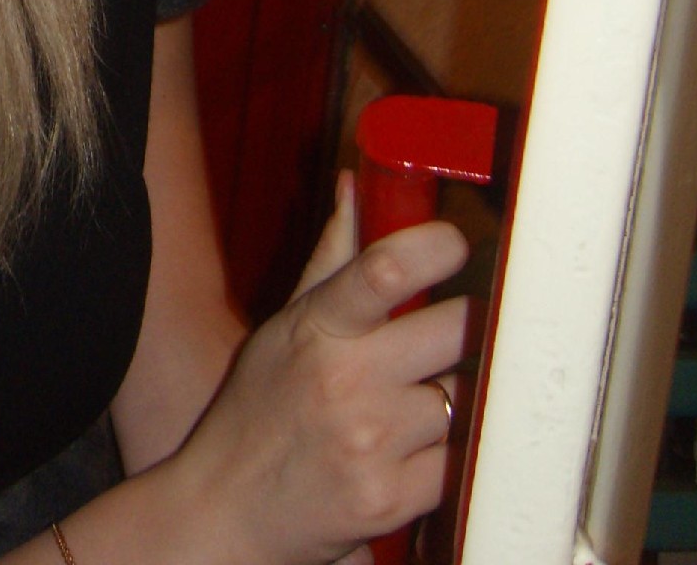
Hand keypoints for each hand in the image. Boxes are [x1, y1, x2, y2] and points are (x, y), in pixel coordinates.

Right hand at [165, 176, 468, 564]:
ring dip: (455, 397)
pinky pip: (459, 461)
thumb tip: (357, 186)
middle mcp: (345, 380)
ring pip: (463, 397)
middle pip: (456, 330)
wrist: (227, 509)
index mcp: (318, 326)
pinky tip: (415, 451)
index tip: (457, 242)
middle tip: (459, 329)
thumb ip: (332, 258)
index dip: (434, 248)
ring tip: (416, 404)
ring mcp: (371, 442)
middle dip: (468, 326)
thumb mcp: (284, 325)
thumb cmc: (256, 410)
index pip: (383, 271)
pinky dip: (448, 454)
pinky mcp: (392, 499)